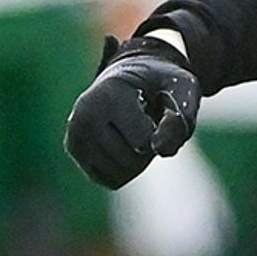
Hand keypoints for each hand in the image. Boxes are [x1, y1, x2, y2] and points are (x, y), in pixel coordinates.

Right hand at [66, 35, 201, 186]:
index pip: (143, 142)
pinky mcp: (74, 148)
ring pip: (120, 175)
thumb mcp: (183, 91)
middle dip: (148, 148)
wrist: (132, 74)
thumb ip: (180, 120)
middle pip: (130, 162)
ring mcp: (75, 133)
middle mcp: (84, 115)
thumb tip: (161, 150)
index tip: (157, 109)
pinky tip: (123, 141)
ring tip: (134, 129)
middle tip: (146, 120)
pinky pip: (111, 180)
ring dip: (138, 160)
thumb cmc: (161, 84)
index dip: (161, 134)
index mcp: (108, 96)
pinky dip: (125, 169)